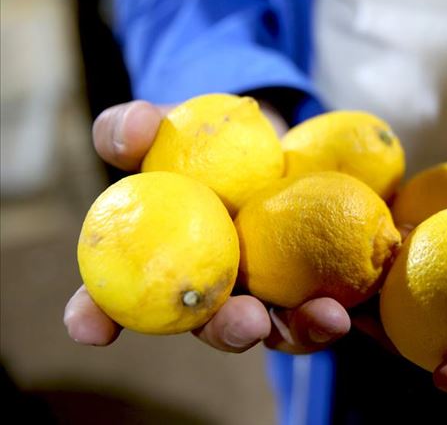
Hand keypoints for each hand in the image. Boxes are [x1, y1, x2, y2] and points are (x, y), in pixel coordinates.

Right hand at [64, 101, 350, 352]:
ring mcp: (260, 297)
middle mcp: (208, 294)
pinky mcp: (305, 293)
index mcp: (158, 266)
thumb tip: (132, 126)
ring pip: (274, 329)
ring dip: (296, 329)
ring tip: (322, 316)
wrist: (267, 143)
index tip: (92, 329)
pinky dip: (329, 315)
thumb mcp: (168, 128)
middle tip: (245, 321)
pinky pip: (316, 313)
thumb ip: (137, 127)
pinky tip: (343, 309)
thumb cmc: (200, 142)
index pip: (111, 301)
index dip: (93, 317)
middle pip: (210, 326)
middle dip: (227, 331)